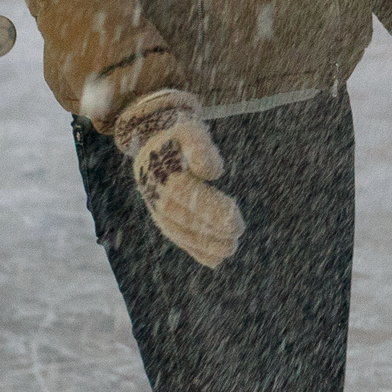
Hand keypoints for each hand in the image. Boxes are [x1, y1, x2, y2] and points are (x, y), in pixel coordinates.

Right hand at [113, 90, 244, 267]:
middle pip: (182, 217)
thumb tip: (213, 172)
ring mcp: (156, 208)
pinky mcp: (162, 218)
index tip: (234, 220)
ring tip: (230, 249)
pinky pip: (177, 236)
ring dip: (204, 244)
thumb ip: (201, 147)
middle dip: (210, 230)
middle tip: (236, 236)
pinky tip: (215, 260)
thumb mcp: (190, 130)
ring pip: (179, 231)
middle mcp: (154, 193)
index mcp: (160, 171)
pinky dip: (195, 250)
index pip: (185, 195)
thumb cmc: (179, 135)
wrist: (155, 142)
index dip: (209, 210)